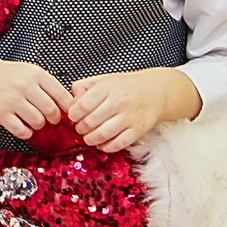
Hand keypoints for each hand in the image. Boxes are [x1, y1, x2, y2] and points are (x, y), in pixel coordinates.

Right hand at [0, 57, 73, 140]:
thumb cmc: (8, 76)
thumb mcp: (30, 72)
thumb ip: (48, 86)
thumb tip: (69, 105)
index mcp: (36, 74)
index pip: (62, 94)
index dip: (68, 108)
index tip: (68, 113)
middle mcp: (25, 86)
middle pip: (51, 110)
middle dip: (54, 118)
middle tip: (51, 118)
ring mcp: (12, 100)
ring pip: (38, 122)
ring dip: (40, 125)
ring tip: (35, 120)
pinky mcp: (1, 114)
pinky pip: (22, 131)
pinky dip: (26, 132)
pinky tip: (24, 126)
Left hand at [68, 67, 202, 152]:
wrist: (155, 91)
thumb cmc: (125, 86)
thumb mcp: (103, 79)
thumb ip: (83, 87)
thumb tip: (70, 102)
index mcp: (107, 87)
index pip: (82, 106)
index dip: (73, 115)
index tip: (73, 118)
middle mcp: (118, 101)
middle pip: (89, 122)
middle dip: (80, 129)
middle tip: (81, 129)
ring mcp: (129, 117)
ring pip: (101, 135)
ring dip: (90, 140)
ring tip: (89, 137)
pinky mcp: (138, 130)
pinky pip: (117, 144)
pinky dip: (106, 147)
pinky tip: (102, 143)